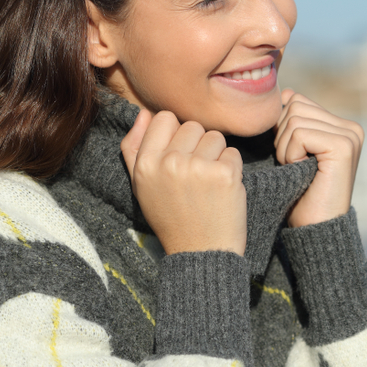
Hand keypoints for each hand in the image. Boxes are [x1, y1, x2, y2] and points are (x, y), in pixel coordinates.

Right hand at [121, 109, 246, 254]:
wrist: (200, 253)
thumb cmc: (171, 217)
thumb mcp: (142, 186)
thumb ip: (134, 148)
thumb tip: (143, 113)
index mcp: (145, 163)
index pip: (165, 118)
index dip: (176, 135)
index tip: (179, 157)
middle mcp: (169, 162)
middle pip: (192, 126)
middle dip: (198, 146)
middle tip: (195, 176)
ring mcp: (198, 167)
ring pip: (215, 137)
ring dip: (216, 156)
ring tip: (208, 183)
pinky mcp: (225, 174)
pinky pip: (232, 153)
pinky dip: (231, 168)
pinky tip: (221, 189)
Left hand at [274, 89, 363, 227]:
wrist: (313, 229)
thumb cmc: (298, 193)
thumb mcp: (292, 150)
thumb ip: (292, 120)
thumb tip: (286, 93)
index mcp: (340, 125)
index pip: (296, 100)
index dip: (282, 129)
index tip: (293, 158)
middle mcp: (351, 127)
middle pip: (294, 105)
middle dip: (282, 137)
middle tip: (295, 165)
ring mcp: (350, 135)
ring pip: (293, 117)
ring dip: (285, 148)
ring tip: (299, 169)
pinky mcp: (343, 146)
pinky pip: (298, 132)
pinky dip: (290, 153)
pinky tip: (302, 171)